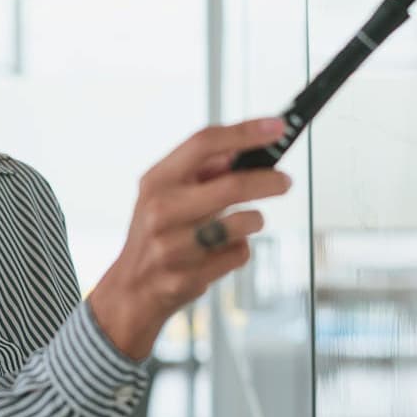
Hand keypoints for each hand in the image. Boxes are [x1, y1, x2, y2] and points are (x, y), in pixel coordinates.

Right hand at [87, 117, 292, 359]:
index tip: (276, 126)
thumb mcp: (164, 194)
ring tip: (244, 224)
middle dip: (269, 181)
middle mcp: (161, 211)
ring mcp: (174, 246)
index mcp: (156, 181)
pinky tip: (220, 253)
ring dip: (253, 221)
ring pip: (243, 224)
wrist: (131, 290)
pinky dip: (239, 250)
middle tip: (285, 181)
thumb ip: (199, 171)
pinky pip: (239, 254)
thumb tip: (243, 147)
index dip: (244, 131)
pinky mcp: (189, 277)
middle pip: (232, 185)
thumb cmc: (155, 234)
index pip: (204, 143)